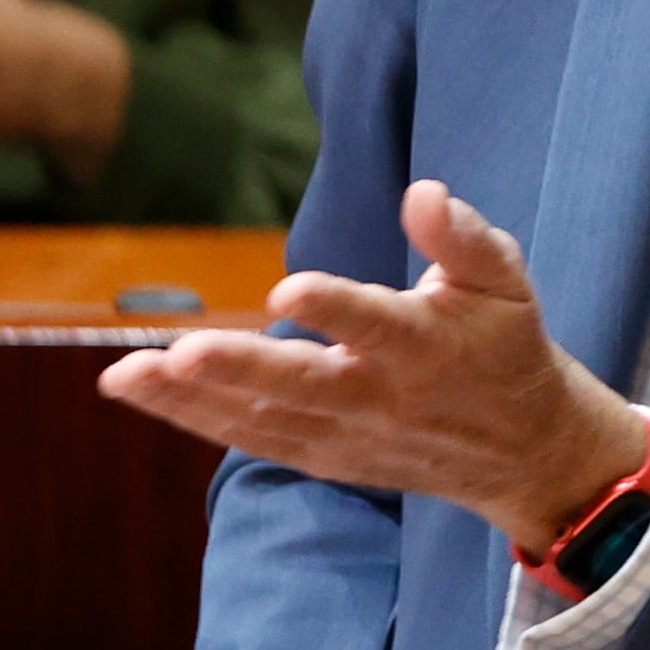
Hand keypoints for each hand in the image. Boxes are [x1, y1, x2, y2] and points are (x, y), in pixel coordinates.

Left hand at [97, 180, 646, 548]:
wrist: (524, 452)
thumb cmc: (506, 345)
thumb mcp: (506, 281)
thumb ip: (464, 237)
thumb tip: (424, 191)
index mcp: (428, 346)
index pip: (377, 325)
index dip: (335, 307)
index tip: (289, 289)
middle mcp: (384, 397)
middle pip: (304, 384)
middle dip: (240, 370)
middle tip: (179, 355)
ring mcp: (352, 435)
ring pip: (265, 419)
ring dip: (192, 402)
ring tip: (125, 374)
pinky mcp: (329, 457)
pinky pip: (257, 440)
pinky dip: (200, 421)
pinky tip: (146, 392)